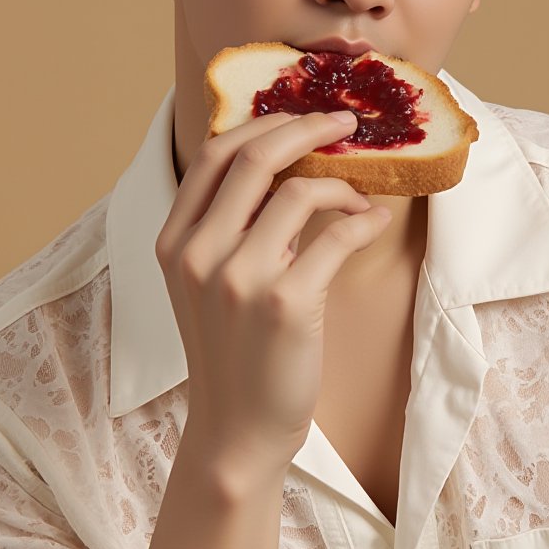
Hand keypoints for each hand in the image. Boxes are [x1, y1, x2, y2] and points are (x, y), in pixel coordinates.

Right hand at [156, 106, 387, 480]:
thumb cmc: (232, 358)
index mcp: (174, 242)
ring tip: (361, 197)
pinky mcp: (285, 304)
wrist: (236, 432)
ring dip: (341, 184)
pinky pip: (336, 236)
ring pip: (299, 192)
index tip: (300, 116)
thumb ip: (229, 231)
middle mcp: (199, 253)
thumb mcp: (208, 287)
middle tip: (346, 124)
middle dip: (306, 128)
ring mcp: (239, 278)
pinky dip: (363, 221)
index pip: (211, 153)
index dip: (261, 123)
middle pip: (253, 156)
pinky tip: (375, 221)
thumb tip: (285, 170)